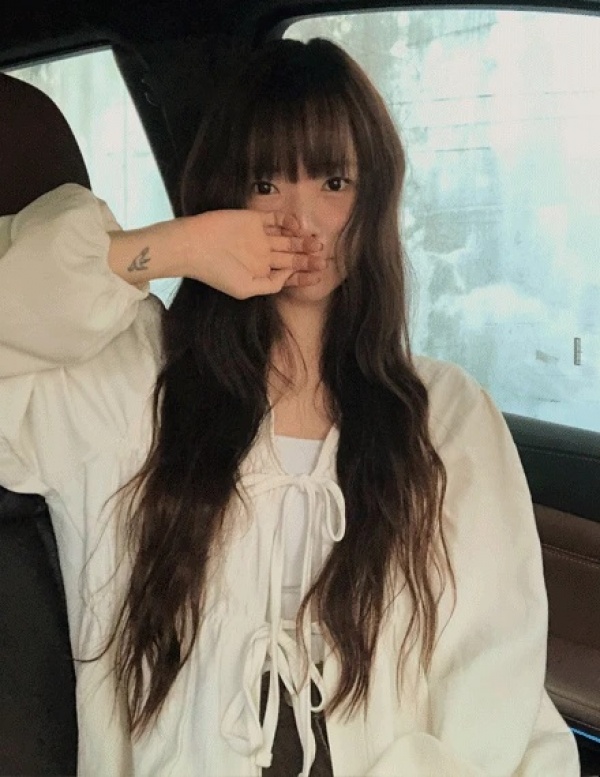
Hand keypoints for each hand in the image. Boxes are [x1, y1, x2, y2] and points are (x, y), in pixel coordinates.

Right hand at [187, 209, 324, 298]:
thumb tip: (290, 274)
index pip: (288, 274)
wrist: (195, 246)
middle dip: (307, 257)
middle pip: (291, 255)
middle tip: (323, 257)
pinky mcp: (254, 219)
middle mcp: (262, 254)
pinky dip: (288, 221)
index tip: (319, 276)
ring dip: (302, 240)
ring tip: (318, 243)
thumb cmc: (217, 273)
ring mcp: (259, 236)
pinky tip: (298, 227)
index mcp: (260, 272)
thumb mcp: (246, 289)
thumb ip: (271, 285)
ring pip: (287, 237)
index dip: (304, 275)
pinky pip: (276, 219)